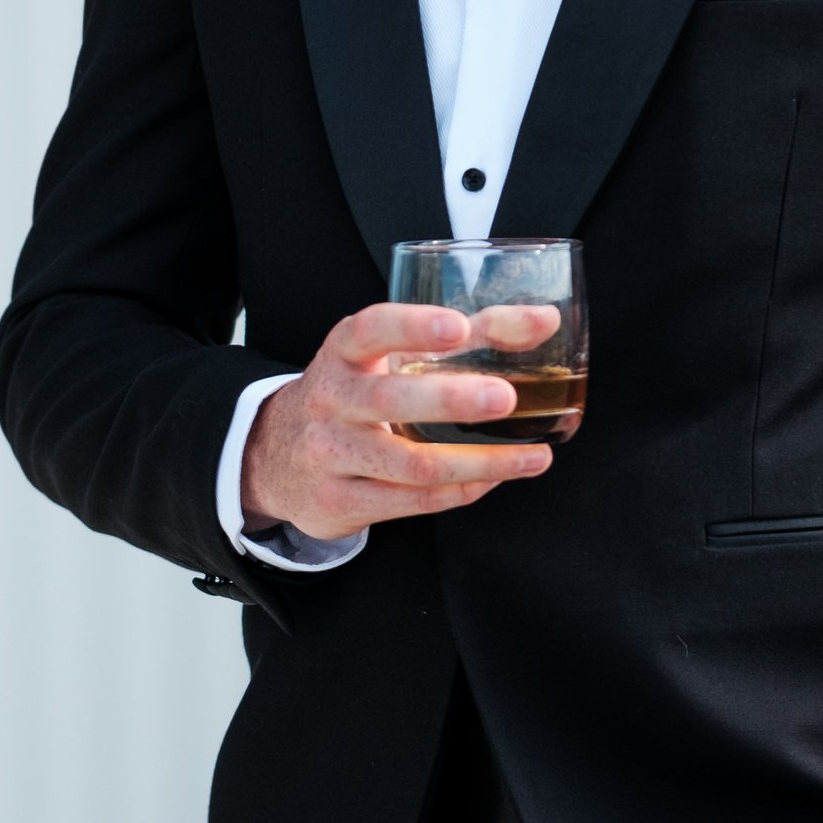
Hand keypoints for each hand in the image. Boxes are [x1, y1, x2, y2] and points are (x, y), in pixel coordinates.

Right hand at [242, 303, 559, 540]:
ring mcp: (330, 455)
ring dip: (479, 462)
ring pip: (410, 464)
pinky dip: (462, 490)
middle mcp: (330, 400)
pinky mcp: (340, 501)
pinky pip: (412, 501)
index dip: (412, 327)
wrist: (279, 456)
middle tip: (505, 398)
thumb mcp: (394, 355)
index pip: (369, 330)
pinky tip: (496, 477)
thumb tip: (543, 321)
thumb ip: (473, 333)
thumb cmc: (356, 394)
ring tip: (533, 457)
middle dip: (450, 400)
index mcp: (344, 353)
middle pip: (389, 402)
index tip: (457, 327)